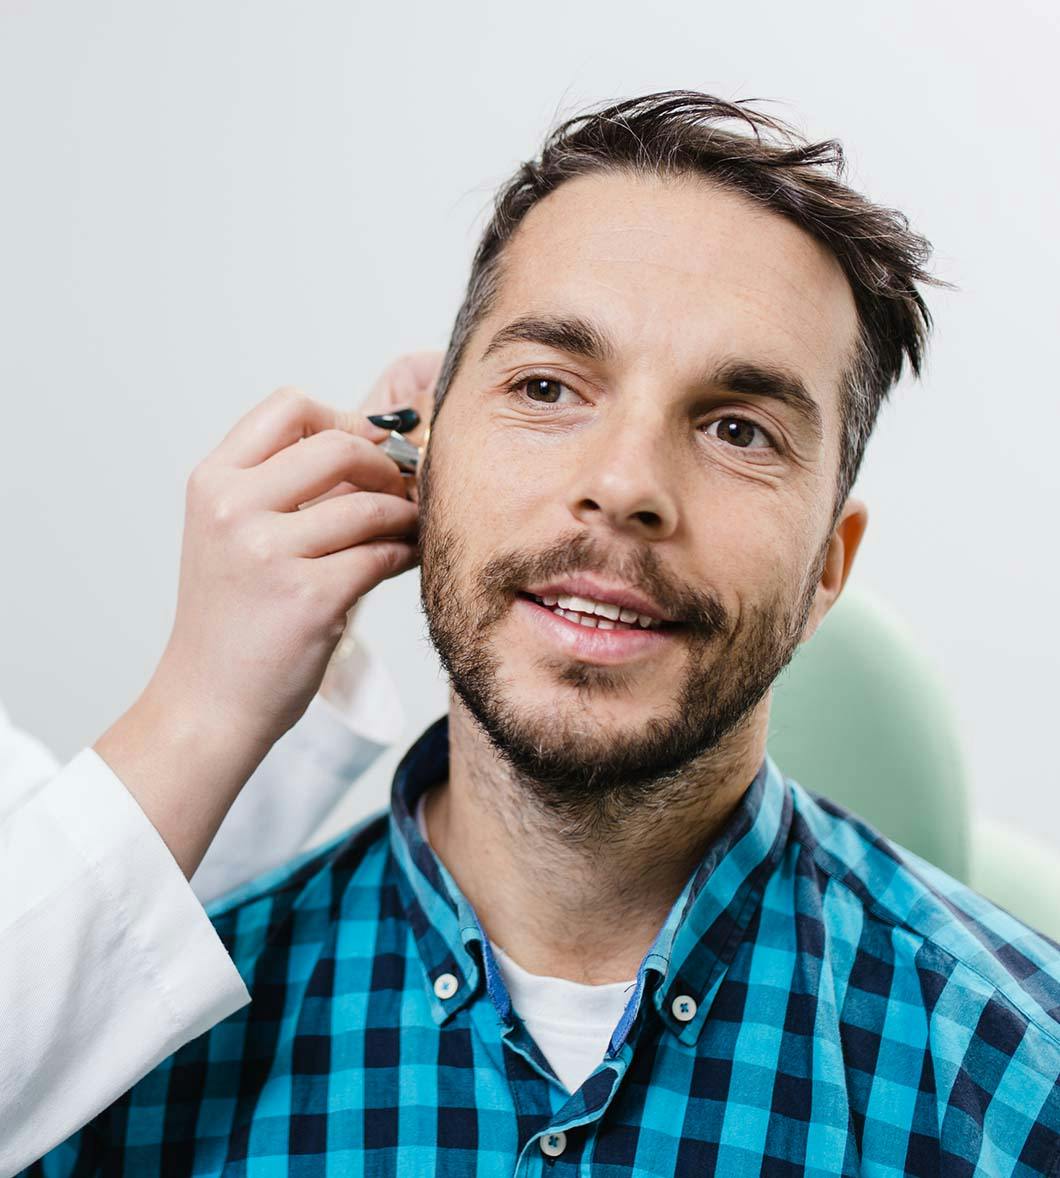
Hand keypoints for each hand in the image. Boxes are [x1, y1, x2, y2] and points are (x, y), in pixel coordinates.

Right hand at [94, 385, 421, 875]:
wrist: (208, 702)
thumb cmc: (230, 620)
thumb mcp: (232, 535)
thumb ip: (284, 488)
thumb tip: (375, 446)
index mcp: (213, 482)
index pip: (288, 407)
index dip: (341, 417)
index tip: (365, 447)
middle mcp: (234, 508)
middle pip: (339, 444)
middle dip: (384, 464)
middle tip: (400, 488)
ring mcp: (270, 553)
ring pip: (371, 504)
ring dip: (405, 514)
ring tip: (409, 529)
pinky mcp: (310, 597)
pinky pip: (384, 554)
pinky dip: (406, 553)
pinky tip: (405, 560)